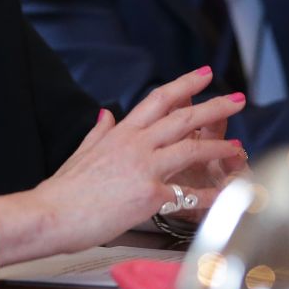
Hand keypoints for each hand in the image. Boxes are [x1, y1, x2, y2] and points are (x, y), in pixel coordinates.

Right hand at [35, 66, 245, 251]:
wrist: (50, 213)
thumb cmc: (63, 190)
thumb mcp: (81, 151)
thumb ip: (98, 131)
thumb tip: (106, 113)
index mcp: (121, 133)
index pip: (158, 99)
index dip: (184, 85)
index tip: (203, 74)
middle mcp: (135, 144)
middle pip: (183, 118)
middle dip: (214, 106)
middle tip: (236, 98)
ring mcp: (143, 168)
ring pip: (190, 149)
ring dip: (219, 147)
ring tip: (238, 147)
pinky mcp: (148, 195)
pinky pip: (186, 194)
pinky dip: (208, 196)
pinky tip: (224, 195)